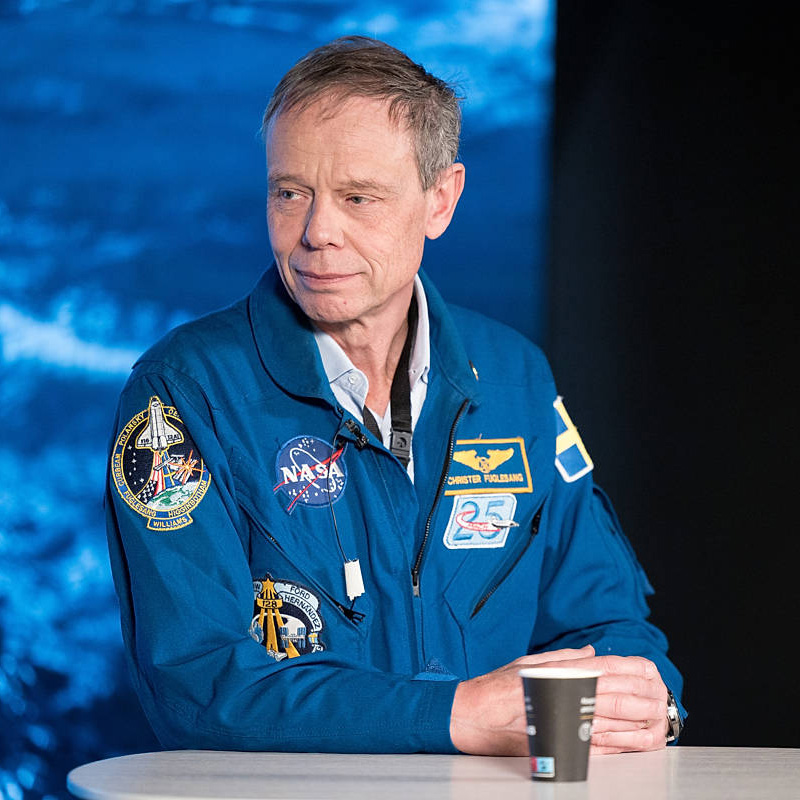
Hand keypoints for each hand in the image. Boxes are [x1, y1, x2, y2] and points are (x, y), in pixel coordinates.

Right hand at [449, 646, 668, 755]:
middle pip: (618, 696)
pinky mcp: (562, 747)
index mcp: (560, 672)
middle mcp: (566, 696)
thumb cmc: (497, 688)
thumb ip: (564, 657)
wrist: (473, 715)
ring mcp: (566, 723)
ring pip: (615, 723)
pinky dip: (624, 745)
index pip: (606, 668)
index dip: (633, 669)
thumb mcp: (529, 662)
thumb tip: (592, 652)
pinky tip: (639, 743)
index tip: (651, 670)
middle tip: (664, 698)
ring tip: (660, 721)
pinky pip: (601, 747)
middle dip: (645, 696)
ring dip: (642, 722)